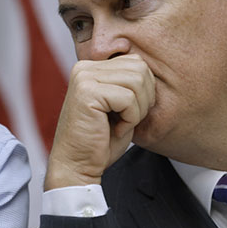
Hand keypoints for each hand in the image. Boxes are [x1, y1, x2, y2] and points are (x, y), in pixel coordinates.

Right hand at [44, 54, 155, 189]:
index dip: (145, 90)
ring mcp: (84, 78)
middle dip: (144, 98)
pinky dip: (130, 119)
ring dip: (137, 109)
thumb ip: (131, 84)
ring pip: (137, 81)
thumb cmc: (100, 141)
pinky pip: (128, 98)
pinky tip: (115, 129)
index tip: (129, 112)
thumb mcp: (120, 106)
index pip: (136, 62)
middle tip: (129, 119)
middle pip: (140, 68)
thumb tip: (149, 70)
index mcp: (92, 68)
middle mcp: (85, 68)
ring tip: (121, 124)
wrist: (77, 166)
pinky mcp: (87, 93)